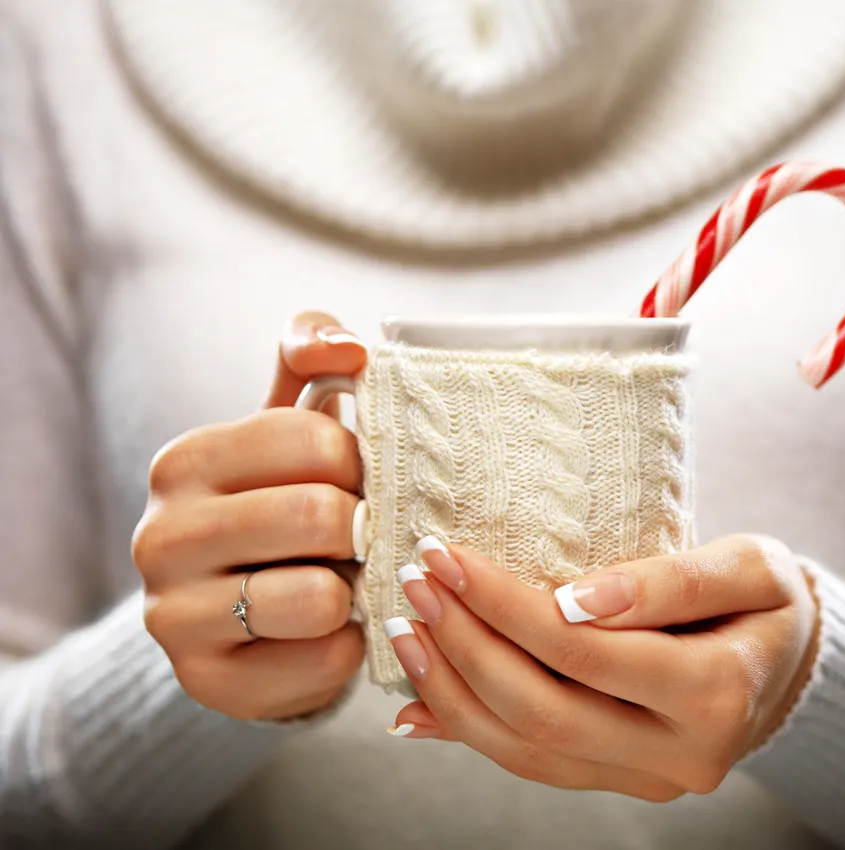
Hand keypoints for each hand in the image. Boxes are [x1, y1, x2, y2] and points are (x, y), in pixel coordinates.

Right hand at [132, 311, 367, 720]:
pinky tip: (328, 634)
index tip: (360, 481)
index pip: (320, 440)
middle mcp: (161, 536)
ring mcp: (174, 617)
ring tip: (342, 583)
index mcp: (187, 461)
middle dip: (365, 530)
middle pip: (322, 516)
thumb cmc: (282, 505)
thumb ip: (313, 359)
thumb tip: (350, 348)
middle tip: (362, 539)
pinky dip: (348, 647)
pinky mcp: (208, 683)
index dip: (366, 464)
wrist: (245, 619)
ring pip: (320, 597)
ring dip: (355, 592)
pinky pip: (325, 662)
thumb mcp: (290, 427)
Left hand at [385, 535, 819, 800]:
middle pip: (546, 710)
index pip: (588, 652)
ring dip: (455, 691)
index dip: (508, 607)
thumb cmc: (767, 599)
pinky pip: (534, 766)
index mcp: (718, 694)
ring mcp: (649, 779)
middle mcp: (682, 755)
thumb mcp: (750, 566)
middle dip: (467, 646)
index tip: (451, 556)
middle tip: (417, 584)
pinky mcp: (622, 782)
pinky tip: (422, 702)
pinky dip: (472, 731)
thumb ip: (671, 581)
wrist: (791, 660)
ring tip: (407, 630)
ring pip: (529, 751)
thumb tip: (577, 597)